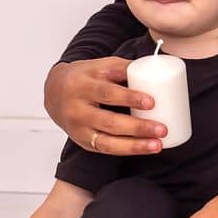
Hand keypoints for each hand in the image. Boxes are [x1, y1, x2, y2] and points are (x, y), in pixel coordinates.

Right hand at [44, 57, 166, 156]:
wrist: (54, 92)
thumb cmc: (84, 77)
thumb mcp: (100, 66)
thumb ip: (123, 68)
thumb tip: (155, 70)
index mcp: (82, 85)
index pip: (106, 93)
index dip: (129, 98)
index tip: (151, 102)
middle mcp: (77, 109)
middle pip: (109, 121)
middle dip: (137, 127)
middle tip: (162, 128)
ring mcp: (78, 128)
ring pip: (107, 141)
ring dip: (135, 145)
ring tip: (158, 144)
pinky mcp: (82, 141)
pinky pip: (106, 149)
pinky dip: (127, 150)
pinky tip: (144, 148)